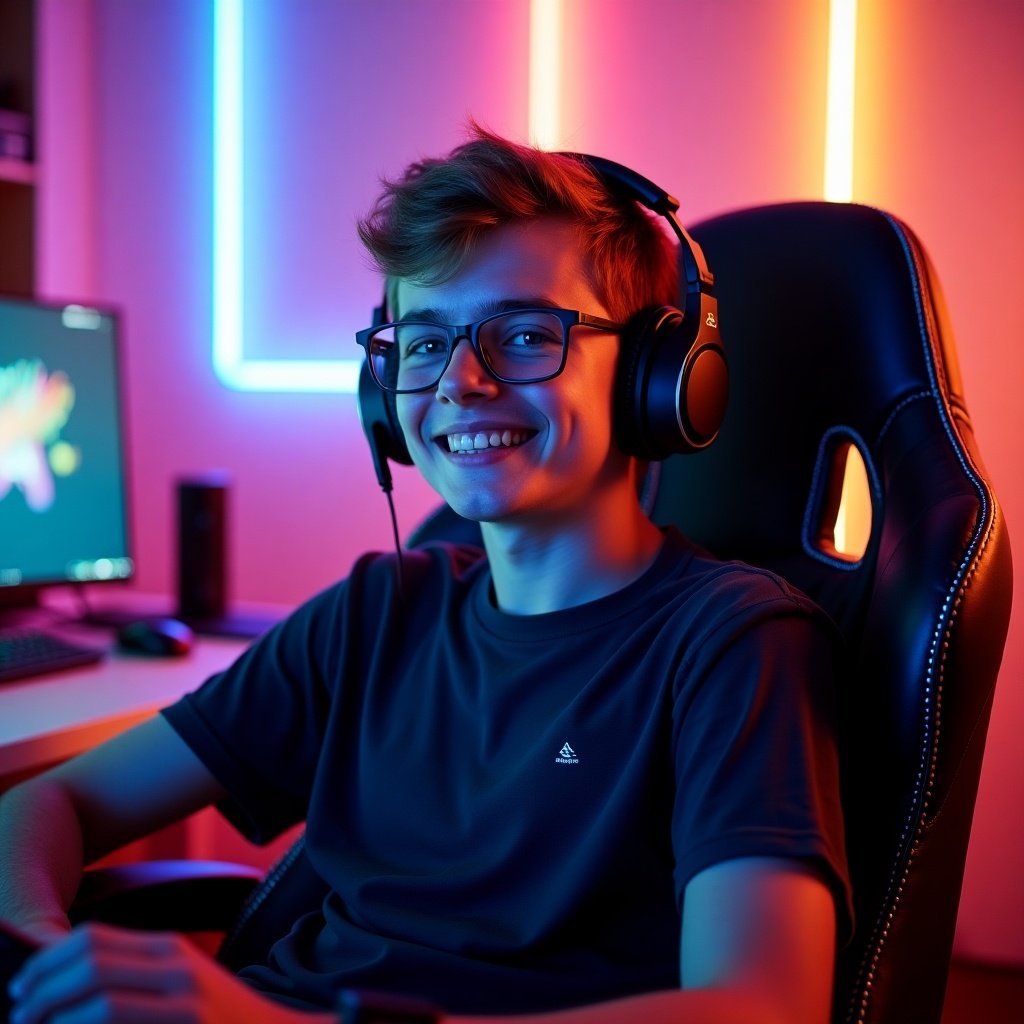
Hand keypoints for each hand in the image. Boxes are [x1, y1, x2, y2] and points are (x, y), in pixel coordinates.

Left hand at [7, 922, 308, 1023]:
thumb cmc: (222, 1022)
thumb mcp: (181, 985)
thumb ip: (136, 976)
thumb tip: (68, 984)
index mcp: (169, 949)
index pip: (91, 939)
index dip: (44, 963)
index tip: (22, 989)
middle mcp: (176, 968)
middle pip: (87, 964)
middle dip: (39, 994)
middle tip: (22, 1019)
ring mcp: (182, 1003)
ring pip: (96, 1001)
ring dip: (53, 1020)